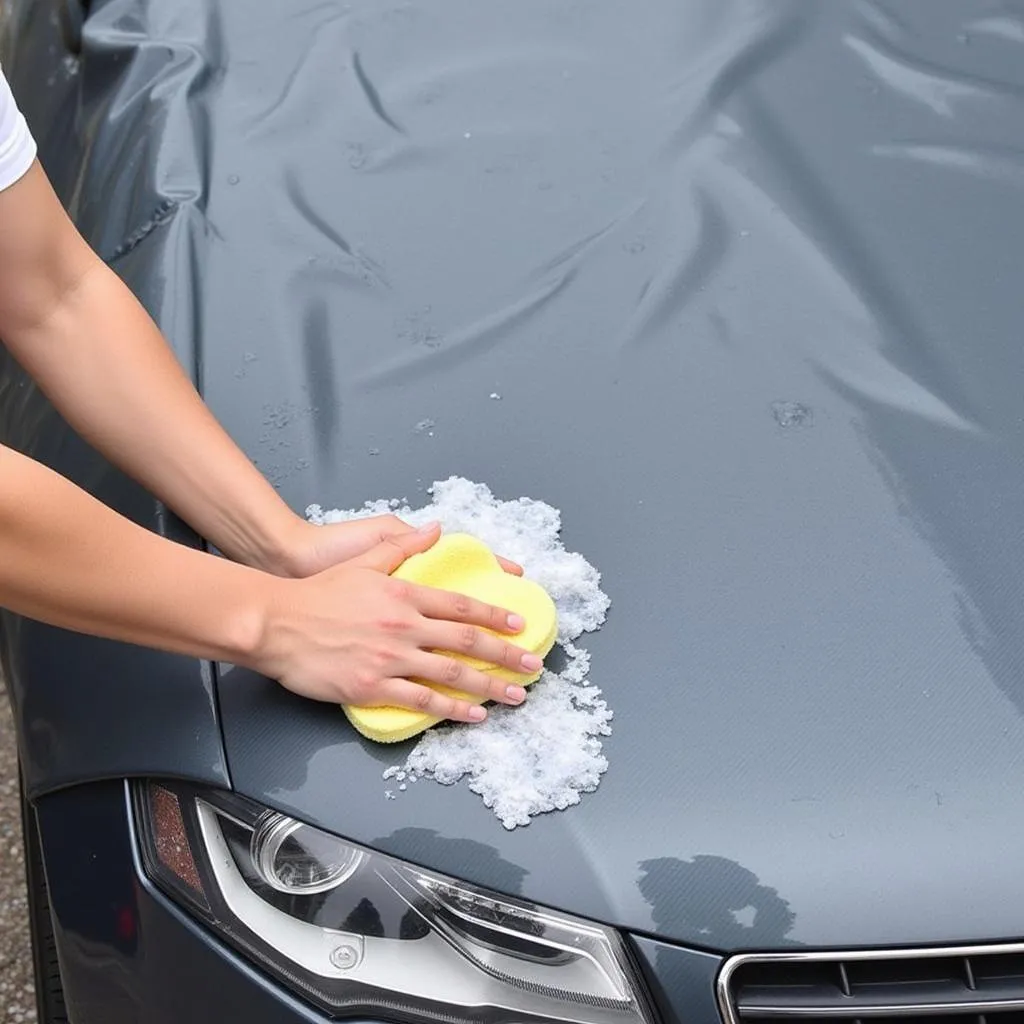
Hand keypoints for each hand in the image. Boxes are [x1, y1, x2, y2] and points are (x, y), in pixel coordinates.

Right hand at [253, 523, 540, 721]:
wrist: (276, 623)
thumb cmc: (316, 592)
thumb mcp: (363, 561)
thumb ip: (403, 546)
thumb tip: (435, 529)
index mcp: (404, 594)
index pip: (462, 606)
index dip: (496, 616)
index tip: (519, 625)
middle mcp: (404, 627)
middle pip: (467, 642)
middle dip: (506, 655)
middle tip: (533, 665)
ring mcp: (390, 659)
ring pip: (451, 674)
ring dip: (489, 687)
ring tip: (516, 696)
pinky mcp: (373, 687)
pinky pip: (422, 701)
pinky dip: (452, 710)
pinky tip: (474, 716)